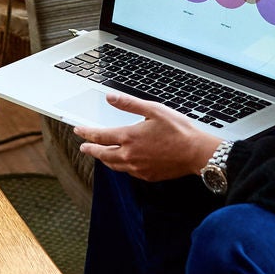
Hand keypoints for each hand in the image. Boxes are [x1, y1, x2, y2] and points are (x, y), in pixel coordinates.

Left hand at [74, 93, 220, 182]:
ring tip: (100, 154)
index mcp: (129, 137)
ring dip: (103, 159)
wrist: (196, 153)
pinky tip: (122, 162)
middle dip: (91, 149)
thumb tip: (110, 97)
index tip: (78, 130)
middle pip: (102, 154)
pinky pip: (127, 172)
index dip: (86, 133)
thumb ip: (129, 104)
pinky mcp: (147, 176)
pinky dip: (119, 166)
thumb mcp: (153, 110)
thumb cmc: (178, 130)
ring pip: (113, 165)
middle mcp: (130, 155)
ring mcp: (138, 168)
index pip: (100, 136)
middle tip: (84, 146)